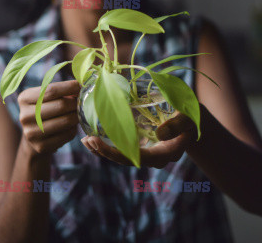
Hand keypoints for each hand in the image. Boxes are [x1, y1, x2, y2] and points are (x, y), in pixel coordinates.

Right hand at [18, 79, 80, 156]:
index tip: (81, 86)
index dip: (70, 87)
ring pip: (66, 120)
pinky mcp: (41, 146)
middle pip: (60, 105)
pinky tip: (72, 125)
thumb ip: (62, 89)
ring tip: (79, 113)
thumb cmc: (45, 108)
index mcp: (24, 98)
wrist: (34, 134)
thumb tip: (82, 85)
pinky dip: (74, 128)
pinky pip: (67, 134)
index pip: (51, 90)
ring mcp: (31, 133)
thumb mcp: (46, 96)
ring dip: (77, 116)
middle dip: (76, 102)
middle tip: (83, 102)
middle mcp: (25, 116)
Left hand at [81, 112, 197, 167]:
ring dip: (103, 150)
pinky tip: (93, 136)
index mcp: (166, 153)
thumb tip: (159, 134)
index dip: (118, 153)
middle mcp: (154, 157)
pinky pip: (123, 148)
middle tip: (88, 140)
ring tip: (85, 140)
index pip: (138, 157)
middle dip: (106, 152)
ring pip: (122, 156)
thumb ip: (177, 125)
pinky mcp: (141, 145)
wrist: (191, 120)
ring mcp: (147, 152)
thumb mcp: (189, 117)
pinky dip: (108, 143)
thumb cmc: (190, 116)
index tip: (101, 143)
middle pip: (126, 160)